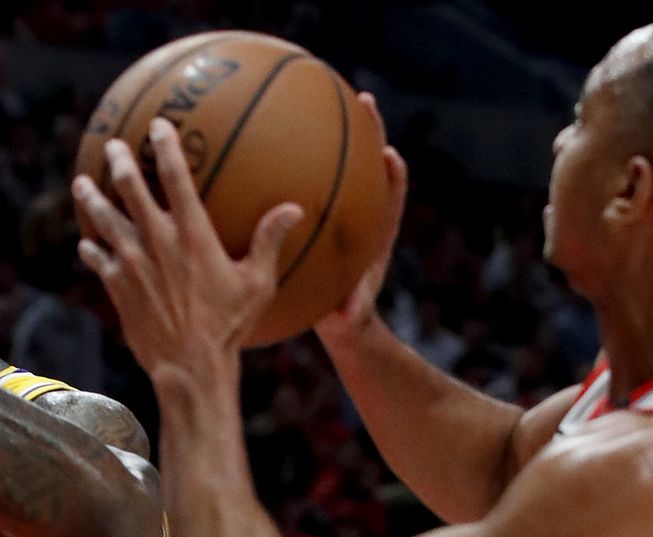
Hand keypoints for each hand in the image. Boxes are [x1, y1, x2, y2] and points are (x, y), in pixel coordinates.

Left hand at [73, 118, 303, 384]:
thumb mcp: (257, 285)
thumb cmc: (228, 327)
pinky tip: (86, 243)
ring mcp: (132, 265)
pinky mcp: (117, 288)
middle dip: (120, 163)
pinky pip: (99, 261)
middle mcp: (157, 243)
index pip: (176, 178)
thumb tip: (294, 209)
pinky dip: (92, 249)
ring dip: (93, 199)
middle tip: (112, 145)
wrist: (189, 367)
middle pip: (131, 190)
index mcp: (192, 236)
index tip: (157, 124)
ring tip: (81, 183)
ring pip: (105, 221)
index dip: (165, 147)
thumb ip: (270, 242)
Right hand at [313, 94, 407, 349]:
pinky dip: (289, 164)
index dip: (392, 174)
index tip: (387, 152)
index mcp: (376, 232)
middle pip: (369, 162)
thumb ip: (350, 313)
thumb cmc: (346, 318)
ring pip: (337, 164)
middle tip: (361, 99)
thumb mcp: (346, 318)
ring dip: (329, 132)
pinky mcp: (318, 215)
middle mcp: (361, 213)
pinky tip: (260, 145)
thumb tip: (347, 316)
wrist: (342, 324)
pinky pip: (303, 182)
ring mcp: (341, 210)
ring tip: (314, 96)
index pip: (390, 194)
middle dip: (367, 130)